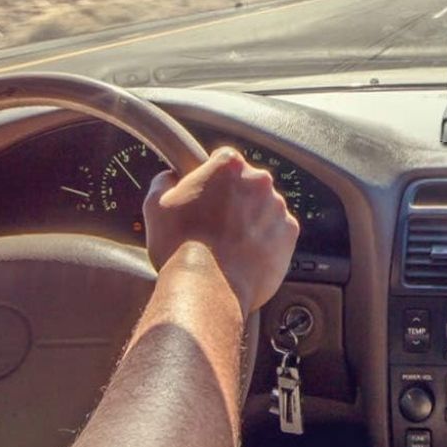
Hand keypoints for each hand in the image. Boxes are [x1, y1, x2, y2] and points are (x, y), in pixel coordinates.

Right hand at [143, 147, 298, 315]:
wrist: (208, 286)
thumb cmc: (179, 245)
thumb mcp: (156, 206)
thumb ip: (164, 182)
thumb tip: (169, 177)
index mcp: (229, 165)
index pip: (224, 159)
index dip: (213, 177)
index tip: (207, 193)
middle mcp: (259, 180)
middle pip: (247, 183)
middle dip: (234, 199)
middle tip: (215, 223)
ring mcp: (278, 206)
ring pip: (264, 208)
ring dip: (251, 220)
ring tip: (229, 244)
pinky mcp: (290, 232)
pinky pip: (278, 231)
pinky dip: (266, 240)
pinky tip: (246, 255)